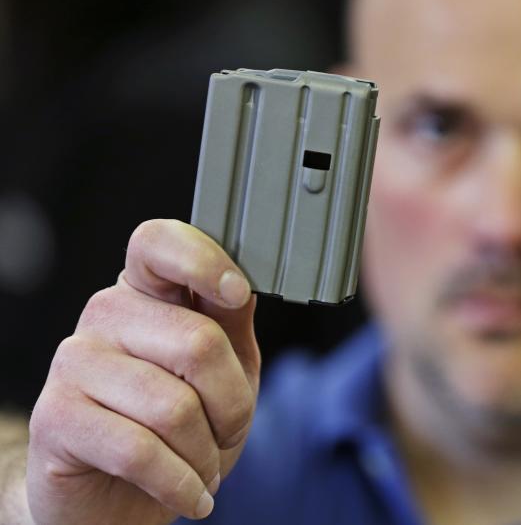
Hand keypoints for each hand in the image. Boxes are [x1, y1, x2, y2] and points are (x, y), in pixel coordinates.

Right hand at [26, 219, 259, 524]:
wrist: (117, 499)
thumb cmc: (176, 429)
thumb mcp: (224, 374)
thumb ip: (230, 327)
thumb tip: (243, 287)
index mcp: (147, 293)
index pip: (158, 243)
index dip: (202, 261)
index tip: (237, 296)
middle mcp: (106, 314)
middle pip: (197, 343)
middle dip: (232, 406)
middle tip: (227, 432)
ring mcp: (75, 362)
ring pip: (175, 406)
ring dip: (206, 455)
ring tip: (202, 468)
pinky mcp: (55, 417)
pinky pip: (140, 450)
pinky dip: (180, 484)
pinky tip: (191, 496)